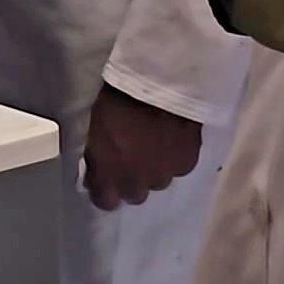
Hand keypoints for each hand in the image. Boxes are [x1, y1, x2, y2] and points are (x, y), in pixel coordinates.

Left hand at [85, 91, 204, 210]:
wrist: (160, 81)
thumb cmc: (119, 98)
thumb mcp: (96, 127)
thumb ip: (97, 155)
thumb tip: (96, 171)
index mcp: (109, 173)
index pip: (105, 202)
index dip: (105, 190)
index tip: (106, 176)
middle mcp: (137, 182)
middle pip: (134, 194)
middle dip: (131, 180)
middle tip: (133, 156)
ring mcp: (164, 175)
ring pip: (158, 182)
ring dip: (155, 169)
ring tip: (155, 144)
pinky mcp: (187, 162)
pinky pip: (179, 168)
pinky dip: (175, 157)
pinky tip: (172, 138)